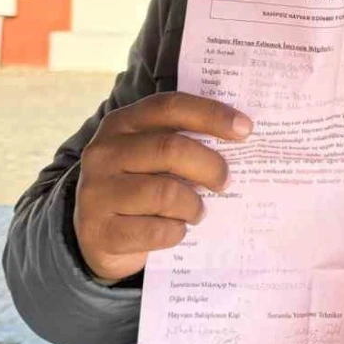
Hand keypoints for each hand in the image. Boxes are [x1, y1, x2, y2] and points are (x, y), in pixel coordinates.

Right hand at [74, 92, 250, 282]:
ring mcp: (97, 192)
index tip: (245, 129)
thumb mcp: (152, 157)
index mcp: (122, 123)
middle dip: (210, 166)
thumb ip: (182, 142)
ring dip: (194, 206)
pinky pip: (156, 230)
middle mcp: (104, 152)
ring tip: (198, 212)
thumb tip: (240, 139)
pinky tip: (176, 230)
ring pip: (165, 193)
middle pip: (171, 148)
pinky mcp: (101, 231)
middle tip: (225, 181)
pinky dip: (176, 232)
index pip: (170, 107)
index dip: (211, 114)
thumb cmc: (139, 186)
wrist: (98, 236)